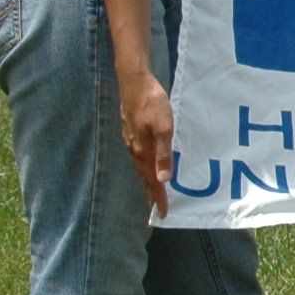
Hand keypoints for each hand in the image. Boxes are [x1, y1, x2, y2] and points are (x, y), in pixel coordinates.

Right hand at [119, 70, 175, 218]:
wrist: (133, 81)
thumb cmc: (152, 102)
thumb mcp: (164, 127)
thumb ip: (164, 154)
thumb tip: (162, 181)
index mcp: (143, 151)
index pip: (151, 182)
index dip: (158, 198)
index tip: (164, 214)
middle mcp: (134, 150)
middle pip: (143, 177)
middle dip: (151, 193)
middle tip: (158, 207)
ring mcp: (130, 140)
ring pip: (140, 167)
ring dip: (147, 180)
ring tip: (154, 191)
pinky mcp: (131, 131)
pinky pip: (139, 156)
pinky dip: (145, 166)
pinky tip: (149, 163)